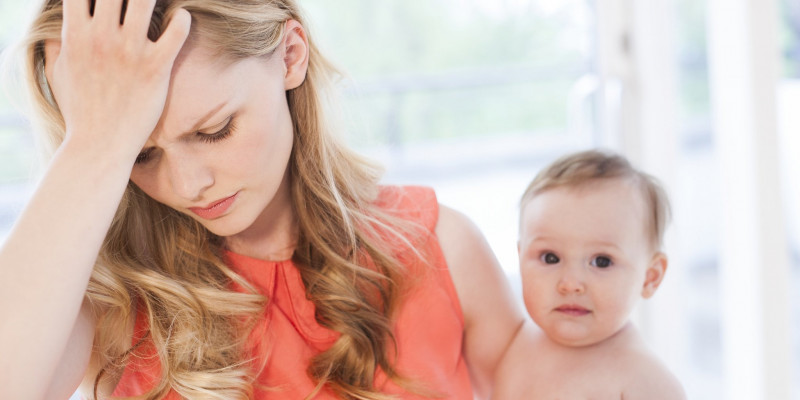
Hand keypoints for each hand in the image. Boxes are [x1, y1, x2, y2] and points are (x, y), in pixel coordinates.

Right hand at [44, 0, 190, 158]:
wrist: (100, 145)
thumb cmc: (80, 111)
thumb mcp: (57, 74)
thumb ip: (56, 46)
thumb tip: (57, 31)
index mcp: (76, 34)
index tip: (109, 3)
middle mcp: (102, 38)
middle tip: (137, 4)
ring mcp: (130, 51)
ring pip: (145, 0)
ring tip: (158, 4)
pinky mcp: (156, 68)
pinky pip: (177, 30)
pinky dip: (182, 19)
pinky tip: (181, 19)